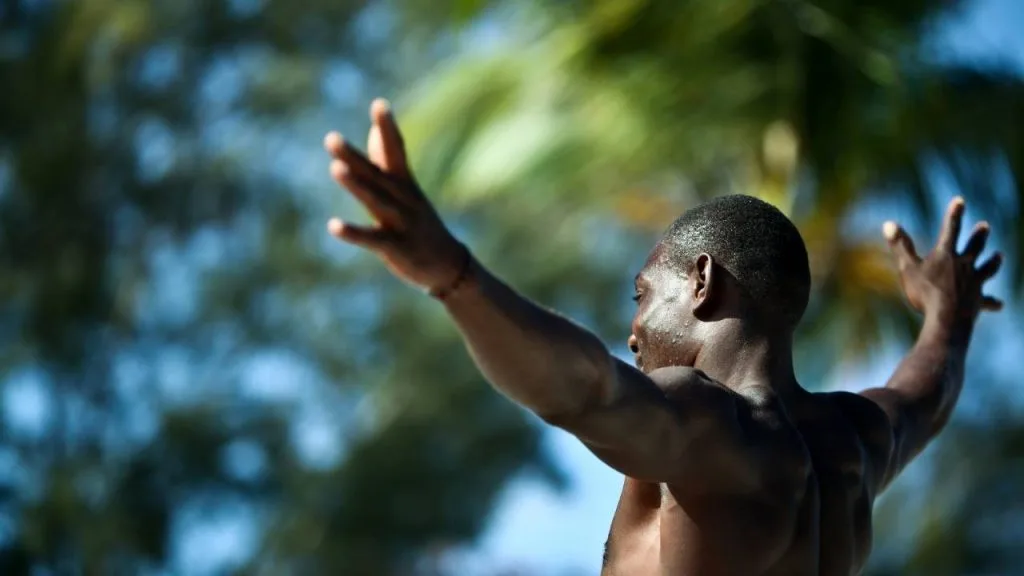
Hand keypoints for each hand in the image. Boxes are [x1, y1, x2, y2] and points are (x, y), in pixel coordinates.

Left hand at [323, 99, 465, 292]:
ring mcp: (400, 223)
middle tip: (331, 138)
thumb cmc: (421, 224)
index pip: (396, 150)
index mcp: (404, 184)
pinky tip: (333, 226)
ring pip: (375, 201)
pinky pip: (372, 239)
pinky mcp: (396, 248)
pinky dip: (353, 233)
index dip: (388, 128)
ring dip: (356, 186)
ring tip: (335, 169)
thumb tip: (372, 130)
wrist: (448, 266)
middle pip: (376, 174)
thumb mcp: (405, 189)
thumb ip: (385, 160)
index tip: (379, 104)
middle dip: (354, 157)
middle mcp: (403, 200)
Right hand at [884, 196, 1001, 322]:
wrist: (948, 318)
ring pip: (987, 269)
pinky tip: (999, 304)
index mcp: (946, 255)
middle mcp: (964, 265)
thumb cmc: (925, 293)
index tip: (960, 201)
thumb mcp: (907, 268)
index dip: (954, 214)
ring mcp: (974, 282)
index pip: (950, 229)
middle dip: (979, 236)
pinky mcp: (978, 300)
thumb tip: (888, 223)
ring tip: (999, 256)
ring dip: (993, 262)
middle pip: (975, 247)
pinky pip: (987, 300)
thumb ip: (900, 246)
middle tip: (985, 226)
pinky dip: (992, 302)